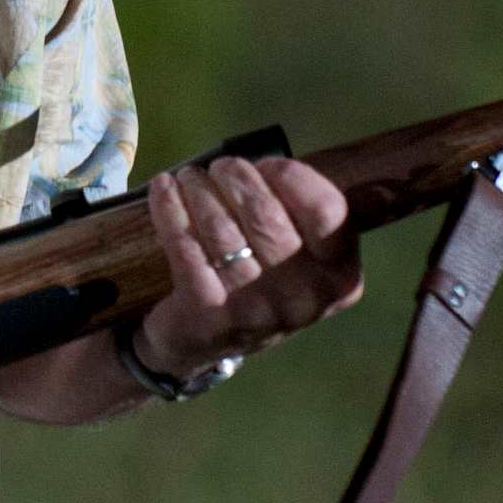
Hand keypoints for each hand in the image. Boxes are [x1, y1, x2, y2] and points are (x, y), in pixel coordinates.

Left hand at [133, 156, 363, 383]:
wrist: (202, 343)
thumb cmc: (258, 281)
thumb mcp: (298, 258)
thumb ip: (298, 213)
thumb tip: (266, 159)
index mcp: (339, 277)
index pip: (327, 210)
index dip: (293, 177)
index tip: (266, 165)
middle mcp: (304, 298)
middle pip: (266, 214)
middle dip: (236, 177)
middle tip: (220, 168)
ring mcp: (256, 309)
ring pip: (222, 228)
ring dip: (199, 190)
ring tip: (189, 177)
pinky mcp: (208, 314)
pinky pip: (185, 246)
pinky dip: (170, 209)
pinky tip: (163, 189)